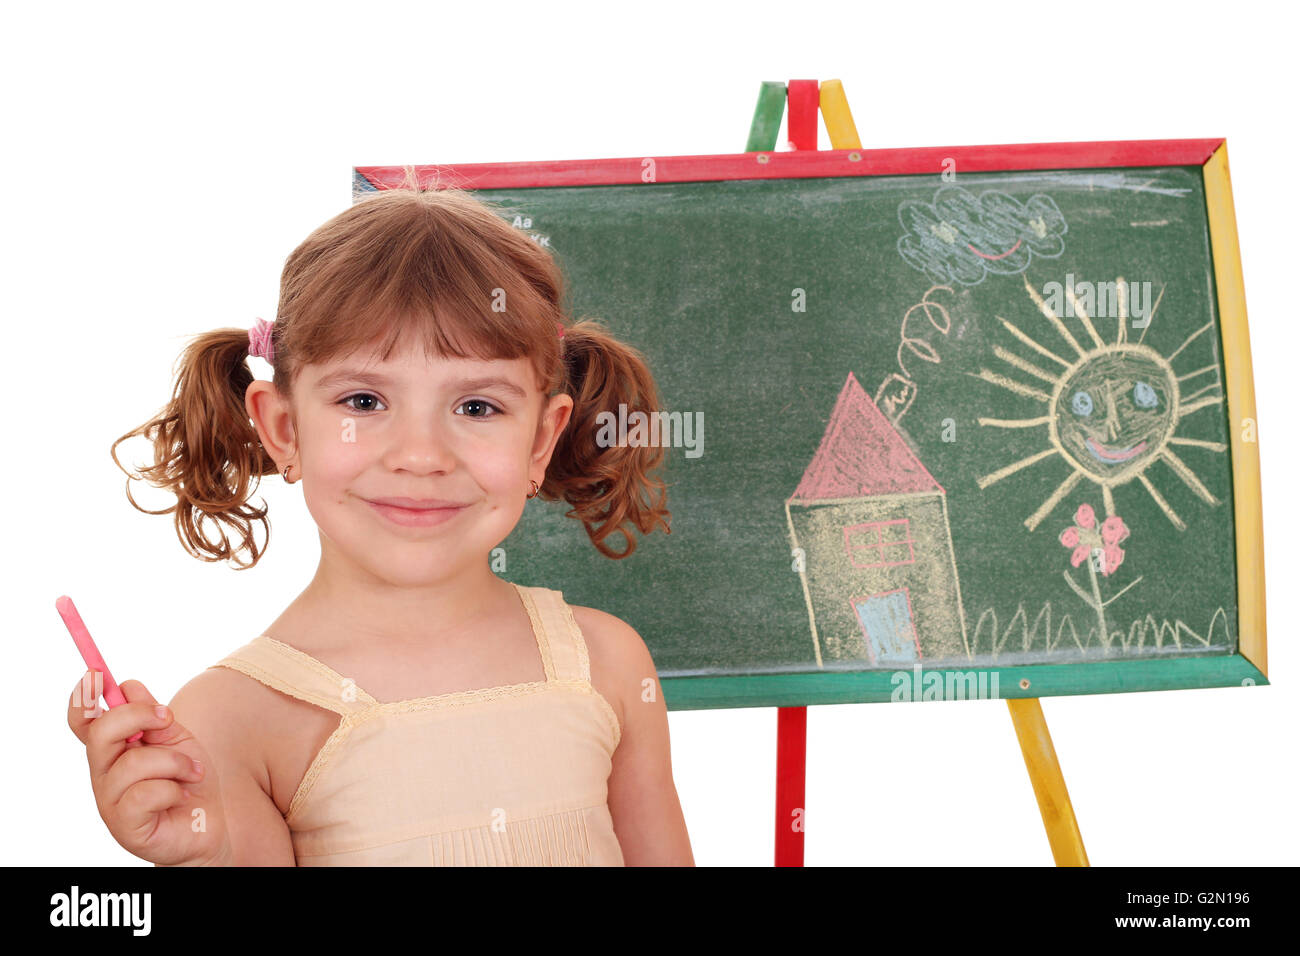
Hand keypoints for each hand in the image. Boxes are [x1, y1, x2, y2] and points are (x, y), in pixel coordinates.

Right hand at [68, 670, 231, 864]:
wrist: (214, 822)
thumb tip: (128, 686)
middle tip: (168, 720)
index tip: (96, 673)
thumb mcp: (177, 738)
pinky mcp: (125, 826)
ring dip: (174, 761)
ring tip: (191, 772)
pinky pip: (145, 793)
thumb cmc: (190, 779)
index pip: (83, 722)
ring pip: (133, 762)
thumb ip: (152, 715)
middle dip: (139, 716)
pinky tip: (181, 794)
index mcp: (113, 750)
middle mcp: (104, 774)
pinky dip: (173, 788)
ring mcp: (110, 802)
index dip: (83, 698)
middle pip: (101, 733)